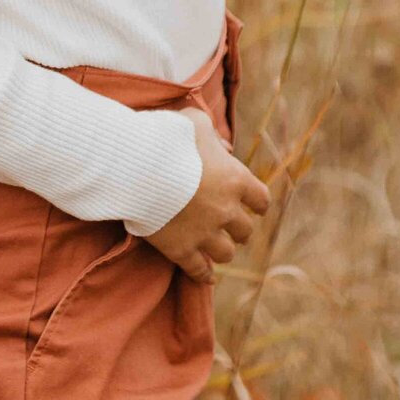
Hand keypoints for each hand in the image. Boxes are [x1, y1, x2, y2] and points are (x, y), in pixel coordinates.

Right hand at [143, 104, 270, 282]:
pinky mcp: (181, 249)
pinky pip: (198, 270)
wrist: (139, 166)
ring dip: (222, 250)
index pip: (260, 200)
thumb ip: (213, 134)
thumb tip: (224, 147)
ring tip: (215, 248)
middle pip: (244, 231)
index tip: (253, 206)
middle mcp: (225, 210)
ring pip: (226, 253)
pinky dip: (203, 274)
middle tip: (228, 226)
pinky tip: (205, 276)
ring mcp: (204, 233)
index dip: (256, 204)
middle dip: (237, 228)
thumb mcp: (195, 123)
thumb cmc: (168, 138)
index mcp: (234, 180)